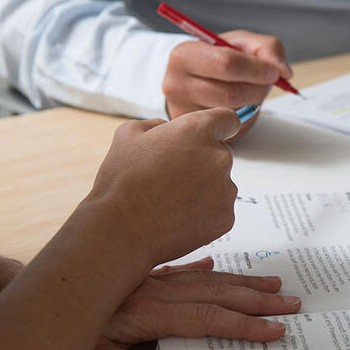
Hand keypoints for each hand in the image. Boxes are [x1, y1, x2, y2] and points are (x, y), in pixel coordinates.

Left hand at [84, 258, 300, 349]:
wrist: (45, 291)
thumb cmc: (67, 329)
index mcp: (151, 312)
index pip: (209, 320)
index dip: (245, 327)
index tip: (274, 330)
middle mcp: (159, 291)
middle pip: (219, 294)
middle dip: (258, 301)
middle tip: (290, 303)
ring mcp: (154, 279)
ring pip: (207, 278)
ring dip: (242, 282)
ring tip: (272, 284)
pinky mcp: (146, 274)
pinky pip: (182, 268)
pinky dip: (203, 268)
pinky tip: (216, 265)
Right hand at [85, 108, 239, 266]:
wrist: (122, 230)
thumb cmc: (122, 182)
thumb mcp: (129, 134)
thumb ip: (157, 124)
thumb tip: (167, 129)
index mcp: (198, 131)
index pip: (228, 119)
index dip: (218, 127)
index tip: (211, 135)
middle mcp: (219, 157)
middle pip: (220, 154)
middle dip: (201, 162)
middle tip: (171, 176)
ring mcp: (226, 190)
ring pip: (220, 184)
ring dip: (203, 188)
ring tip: (171, 199)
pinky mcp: (226, 217)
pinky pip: (219, 209)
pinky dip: (204, 212)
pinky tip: (178, 215)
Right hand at [163, 30, 292, 123]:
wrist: (194, 80)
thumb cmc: (219, 59)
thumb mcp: (242, 43)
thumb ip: (268, 48)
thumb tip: (282, 71)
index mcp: (184, 55)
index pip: (226, 63)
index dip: (257, 69)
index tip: (273, 72)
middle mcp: (175, 84)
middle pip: (230, 94)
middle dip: (258, 90)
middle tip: (266, 84)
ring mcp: (181, 112)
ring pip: (231, 115)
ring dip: (251, 105)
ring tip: (250, 92)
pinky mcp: (191, 132)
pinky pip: (228, 131)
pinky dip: (242, 119)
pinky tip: (238, 107)